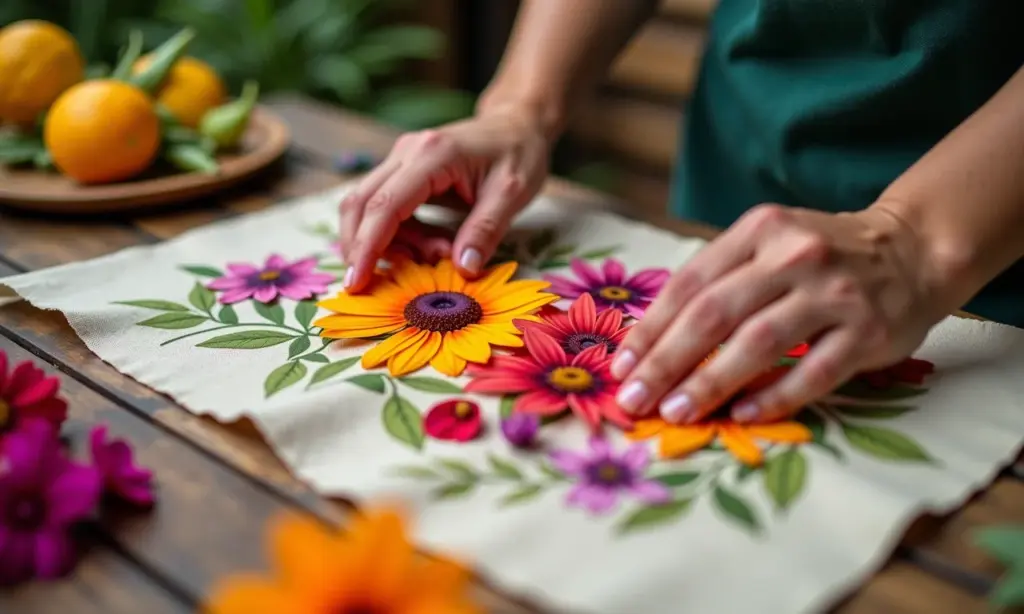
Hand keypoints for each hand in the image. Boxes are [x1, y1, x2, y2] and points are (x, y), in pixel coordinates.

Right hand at [338, 107, 551, 291]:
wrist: (516, 124)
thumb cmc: (518, 154)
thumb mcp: (512, 194)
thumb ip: (486, 231)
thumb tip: (464, 269)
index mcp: (433, 155)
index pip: (385, 205)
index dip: (366, 247)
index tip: (357, 283)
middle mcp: (407, 152)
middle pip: (360, 204)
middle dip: (361, 248)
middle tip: (378, 284)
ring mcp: (401, 159)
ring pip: (368, 207)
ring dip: (389, 243)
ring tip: (439, 253)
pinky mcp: (403, 169)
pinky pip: (384, 207)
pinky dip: (397, 234)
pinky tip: (433, 243)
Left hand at [610, 203, 948, 423]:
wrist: (912, 249)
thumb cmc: (820, 256)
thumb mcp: (768, 246)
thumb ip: (719, 281)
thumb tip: (652, 342)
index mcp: (759, 230)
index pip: (690, 283)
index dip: (651, 329)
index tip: (621, 366)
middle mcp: (794, 255)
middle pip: (714, 314)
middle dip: (666, 361)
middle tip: (635, 399)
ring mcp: (834, 292)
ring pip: (759, 342)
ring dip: (710, 382)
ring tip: (676, 412)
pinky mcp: (869, 331)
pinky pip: (814, 371)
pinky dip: (775, 396)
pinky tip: (742, 415)